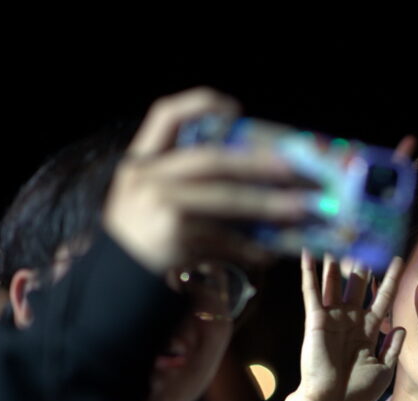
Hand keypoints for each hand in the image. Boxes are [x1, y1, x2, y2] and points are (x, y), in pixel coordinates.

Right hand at [104, 87, 314, 273]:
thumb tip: (254, 173)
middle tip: (294, 168)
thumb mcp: (149, 196)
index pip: (166, 116)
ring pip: (226, 199)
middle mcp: (148, 178)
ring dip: (268, 204)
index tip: (235, 109)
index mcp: (142, 160)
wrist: (117, 278)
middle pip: (212, 159)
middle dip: (258, 162)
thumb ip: (185, 178)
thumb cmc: (144, 233)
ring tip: (300, 209)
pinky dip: (250, 247)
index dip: (200, 105)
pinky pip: (224, 238)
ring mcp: (161, 206)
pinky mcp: (174, 237)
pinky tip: (270, 253)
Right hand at [272, 252, 404, 400]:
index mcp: (367, 330)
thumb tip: (401, 326)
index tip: (397, 259)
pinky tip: (307, 253)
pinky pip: (311, 292)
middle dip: (362, 266)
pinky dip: (309, 273)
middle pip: (357, 286)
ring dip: (336, 264)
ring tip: (338, 241)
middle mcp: (350, 320)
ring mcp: (332, 318)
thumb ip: (392, 348)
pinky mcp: (316, 320)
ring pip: (335, 284)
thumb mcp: (384, 370)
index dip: (389, 279)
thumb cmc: (356, 391)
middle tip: (364, 242)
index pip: (381, 298)